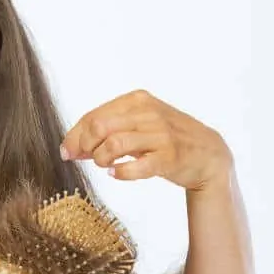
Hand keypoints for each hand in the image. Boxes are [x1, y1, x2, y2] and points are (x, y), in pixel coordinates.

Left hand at [60, 89, 232, 190]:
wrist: (208, 153)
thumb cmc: (164, 139)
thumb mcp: (137, 125)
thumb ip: (107, 130)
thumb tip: (71, 147)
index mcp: (137, 100)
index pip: (93, 116)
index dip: (74, 136)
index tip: (66, 152)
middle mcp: (149, 113)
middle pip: (99, 127)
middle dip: (83, 146)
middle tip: (82, 159)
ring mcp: (161, 135)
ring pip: (114, 144)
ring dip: (101, 159)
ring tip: (104, 165)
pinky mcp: (170, 157)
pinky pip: (137, 166)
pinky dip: (121, 172)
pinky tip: (116, 174)